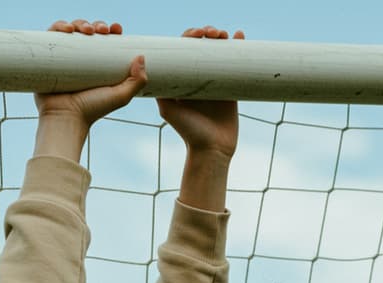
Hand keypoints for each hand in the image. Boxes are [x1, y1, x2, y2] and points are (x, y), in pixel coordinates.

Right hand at [36, 20, 146, 126]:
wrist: (66, 117)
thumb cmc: (92, 111)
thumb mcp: (120, 97)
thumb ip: (136, 82)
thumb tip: (141, 57)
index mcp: (98, 67)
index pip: (105, 42)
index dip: (111, 32)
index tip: (116, 29)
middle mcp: (81, 61)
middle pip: (89, 33)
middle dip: (96, 26)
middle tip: (101, 31)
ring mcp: (64, 59)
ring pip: (72, 31)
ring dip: (80, 23)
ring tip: (86, 30)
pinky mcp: (48, 58)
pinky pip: (52, 36)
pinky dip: (58, 26)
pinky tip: (66, 29)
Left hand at [157, 27, 243, 159]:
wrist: (211, 149)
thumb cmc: (188, 133)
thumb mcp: (167, 111)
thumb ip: (158, 91)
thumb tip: (143, 62)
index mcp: (184, 79)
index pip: (186, 50)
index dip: (190, 36)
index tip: (196, 34)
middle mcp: (199, 78)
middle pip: (203, 46)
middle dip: (207, 33)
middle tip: (212, 33)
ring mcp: (216, 82)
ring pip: (219, 51)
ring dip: (221, 37)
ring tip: (224, 35)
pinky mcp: (232, 88)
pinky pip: (236, 63)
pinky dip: (238, 47)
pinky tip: (240, 36)